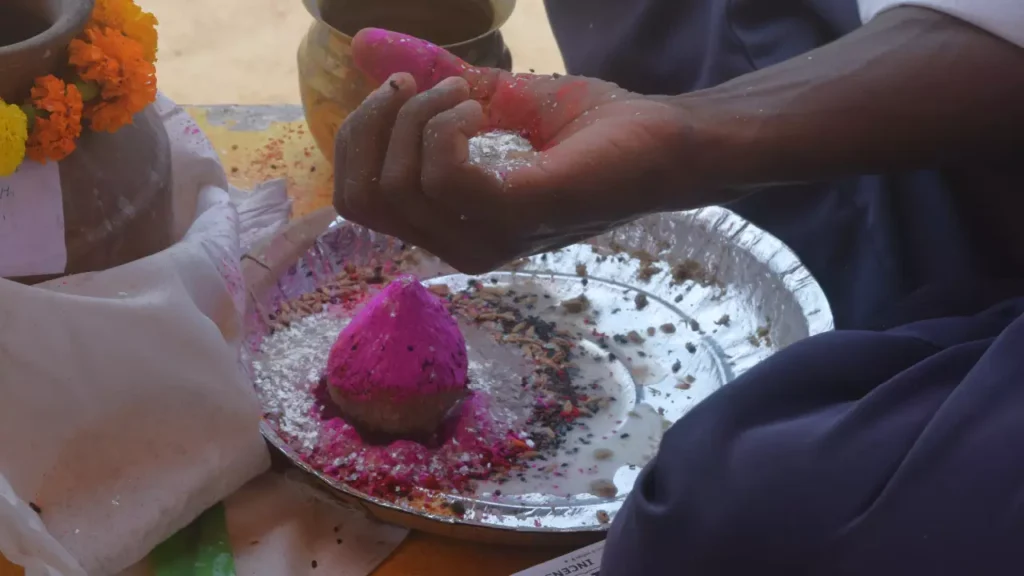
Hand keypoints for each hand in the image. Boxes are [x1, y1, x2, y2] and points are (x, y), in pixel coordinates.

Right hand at [334, 28, 706, 272]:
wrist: (667, 141)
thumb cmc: (593, 129)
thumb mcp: (496, 97)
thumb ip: (433, 84)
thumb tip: (362, 44)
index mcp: (453, 225)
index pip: (358, 202)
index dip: (359, 136)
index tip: (401, 87)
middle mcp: (462, 244)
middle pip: (361, 200)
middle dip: (374, 125)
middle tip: (424, 86)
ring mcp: (487, 238)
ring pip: (396, 187)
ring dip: (419, 118)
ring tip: (469, 94)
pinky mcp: (515, 215)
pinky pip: (441, 177)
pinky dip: (447, 125)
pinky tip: (481, 108)